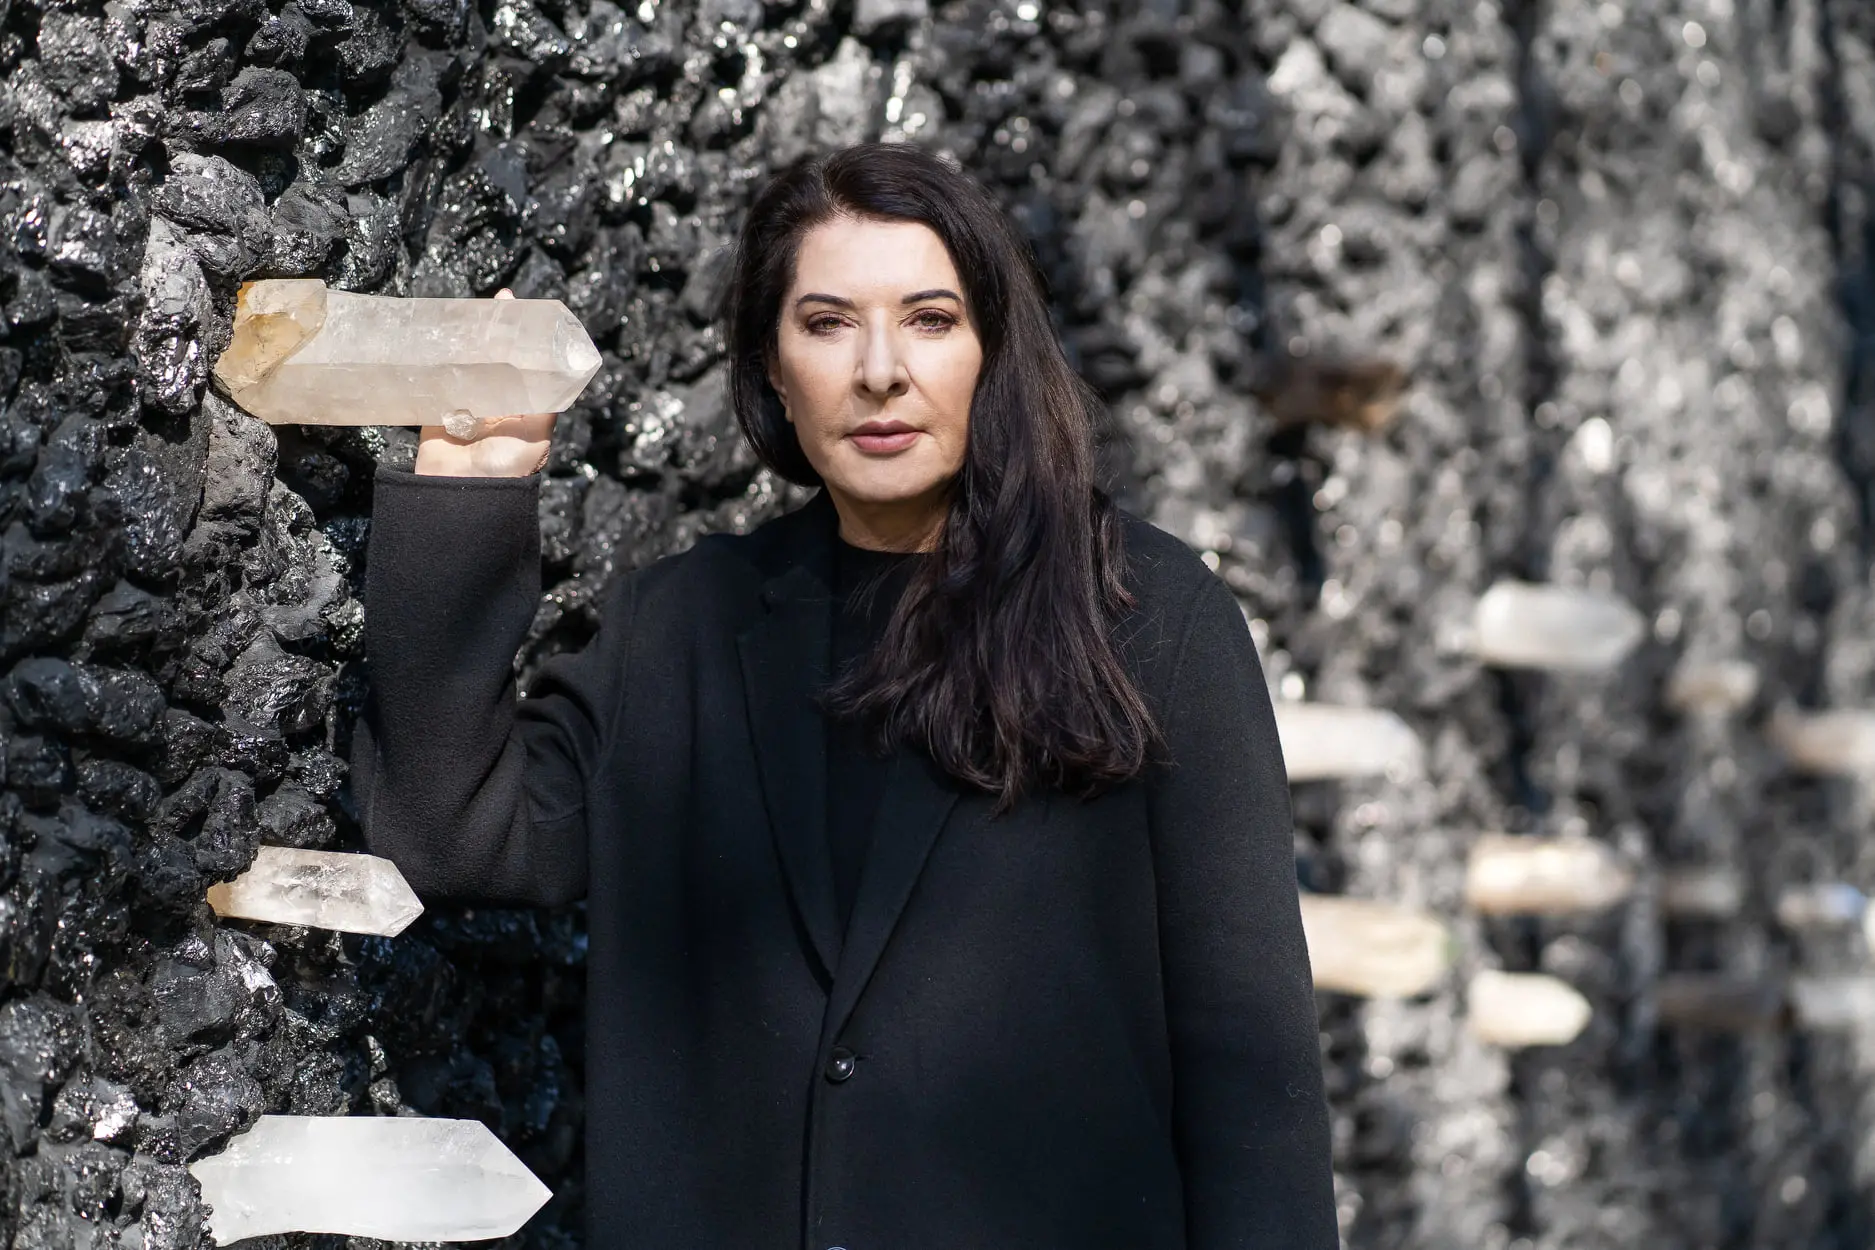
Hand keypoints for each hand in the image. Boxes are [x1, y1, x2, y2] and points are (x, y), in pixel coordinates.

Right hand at [413, 289, 558, 477]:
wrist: (462, 496)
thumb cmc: (505, 469)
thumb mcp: (536, 436)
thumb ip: (546, 404)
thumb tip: (566, 371)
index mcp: (521, 409)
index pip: (525, 365)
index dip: (523, 338)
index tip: (520, 310)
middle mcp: (495, 403)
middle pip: (495, 359)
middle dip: (495, 332)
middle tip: (497, 302)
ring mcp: (465, 404)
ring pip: (467, 363)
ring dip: (468, 339)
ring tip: (471, 311)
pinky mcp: (435, 409)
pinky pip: (437, 378)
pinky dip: (438, 360)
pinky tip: (440, 337)